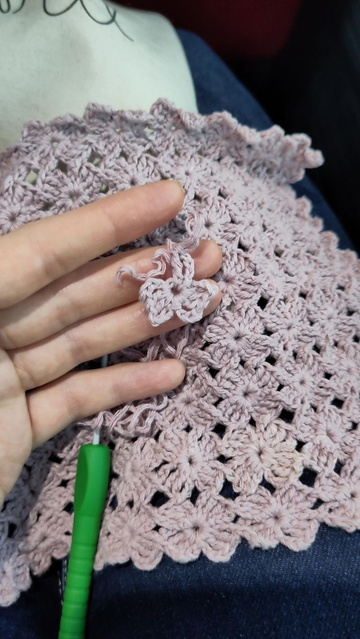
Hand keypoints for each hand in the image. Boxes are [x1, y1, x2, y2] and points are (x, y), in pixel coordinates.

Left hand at [0, 181, 221, 506]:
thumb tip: (17, 259)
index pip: (43, 251)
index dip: (106, 223)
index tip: (168, 197)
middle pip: (75, 292)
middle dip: (146, 271)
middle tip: (207, 253)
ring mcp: (5, 379)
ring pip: (85, 341)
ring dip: (147, 323)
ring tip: (206, 300)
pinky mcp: (19, 425)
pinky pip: (77, 397)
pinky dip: (124, 385)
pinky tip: (170, 372)